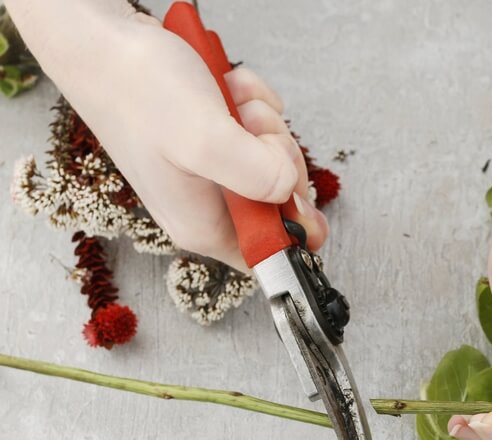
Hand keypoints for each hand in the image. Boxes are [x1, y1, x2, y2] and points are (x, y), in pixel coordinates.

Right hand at [10, 3, 326, 270]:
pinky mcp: (217, 141)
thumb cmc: (136, 90)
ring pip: (277, 158)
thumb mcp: (204, 139)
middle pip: (285, 201)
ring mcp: (213, 173)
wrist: (102, 40)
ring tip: (229, 103)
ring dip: (265, 122)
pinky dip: (253, 101)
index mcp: (204, 226)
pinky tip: (227, 89)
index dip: (297, 226)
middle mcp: (210, 206)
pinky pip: (262, 127)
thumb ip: (256, 175)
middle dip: (280, 157)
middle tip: (249, 128)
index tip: (288, 184)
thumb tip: (290, 191)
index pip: (274, 255)